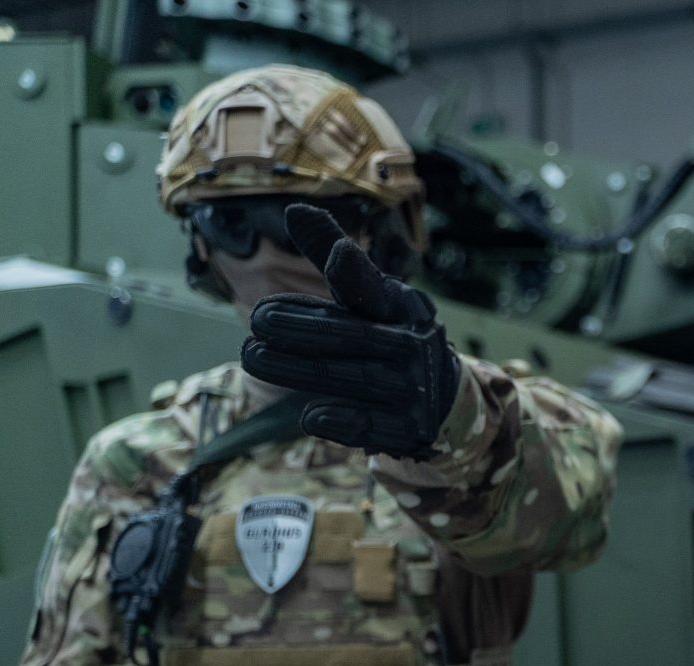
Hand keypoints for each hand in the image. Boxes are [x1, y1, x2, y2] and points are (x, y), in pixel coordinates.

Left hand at [241, 203, 460, 459]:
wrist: (441, 396)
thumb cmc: (389, 334)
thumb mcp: (370, 295)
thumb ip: (331, 257)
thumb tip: (294, 210)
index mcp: (400, 308)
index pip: (374, 288)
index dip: (356, 273)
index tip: (339, 255)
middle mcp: (411, 345)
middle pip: (353, 336)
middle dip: (303, 330)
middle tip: (255, 323)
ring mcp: (413, 389)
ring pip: (354, 378)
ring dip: (302, 370)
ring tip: (253, 357)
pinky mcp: (409, 427)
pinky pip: (371, 425)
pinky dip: (342, 421)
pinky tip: (309, 415)